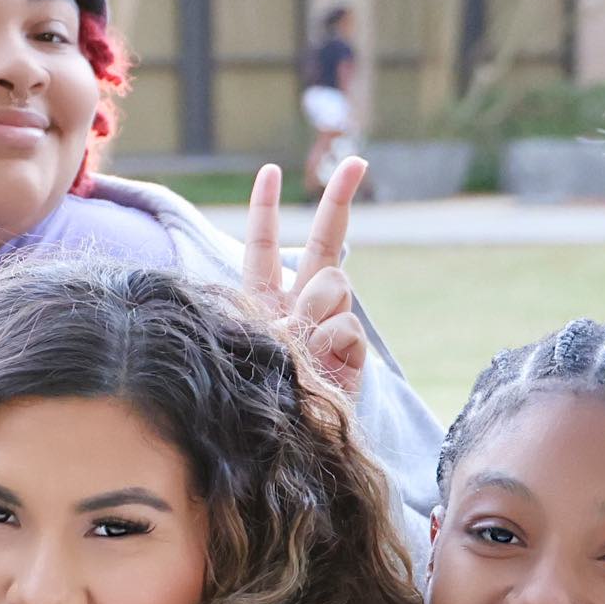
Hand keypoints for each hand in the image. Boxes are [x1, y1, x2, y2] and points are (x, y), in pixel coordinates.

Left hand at [240, 157, 370, 401]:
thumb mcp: (248, 346)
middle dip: (341, 198)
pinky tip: (322, 365)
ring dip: (314, 309)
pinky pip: (346, 324)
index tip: (271, 172)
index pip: (264, 246)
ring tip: (300, 345)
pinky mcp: (352, 350)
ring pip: (334, 284)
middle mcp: (300, 303)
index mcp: (263, 297)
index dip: (266, 208)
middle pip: (325, 242)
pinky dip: (331, 341)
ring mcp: (330, 324)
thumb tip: (321, 304)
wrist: (284, 441)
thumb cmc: (253, 392)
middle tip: (357, 162)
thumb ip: (276, 316)